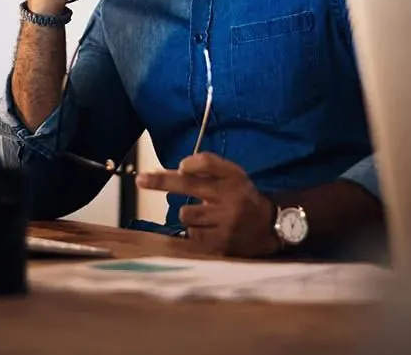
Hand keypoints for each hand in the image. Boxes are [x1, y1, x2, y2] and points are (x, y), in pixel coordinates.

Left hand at [136, 153, 279, 256]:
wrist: (269, 226)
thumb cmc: (242, 195)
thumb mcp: (232, 174)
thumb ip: (208, 165)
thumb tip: (180, 167)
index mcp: (232, 180)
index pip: (206, 164)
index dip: (185, 167)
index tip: (161, 171)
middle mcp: (230, 201)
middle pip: (188, 189)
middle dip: (162, 183)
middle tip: (141, 180)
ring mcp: (225, 225)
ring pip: (187, 216)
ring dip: (189, 215)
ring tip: (205, 215)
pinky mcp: (222, 246)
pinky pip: (193, 236)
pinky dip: (195, 231)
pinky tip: (209, 229)